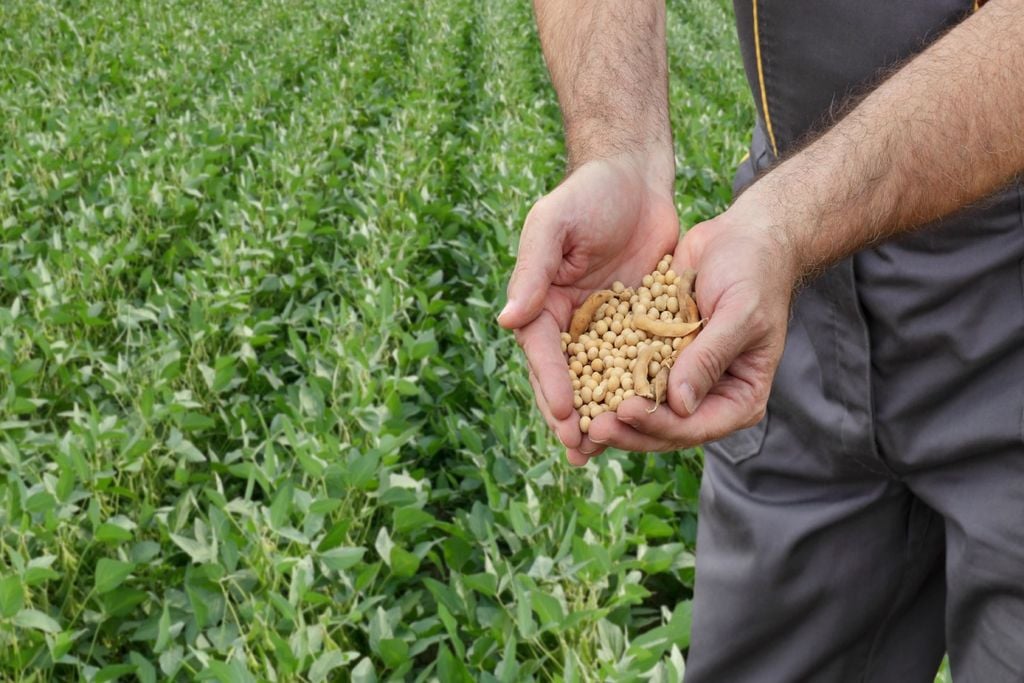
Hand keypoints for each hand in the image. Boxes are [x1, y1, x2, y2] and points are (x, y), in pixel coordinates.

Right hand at [498, 150, 678, 465]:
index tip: (565, 415)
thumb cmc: (589, 194)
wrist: (636, 177)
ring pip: (599, 379)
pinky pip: (635, 364)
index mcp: (542, 302)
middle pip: (565, 377)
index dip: (551, 385)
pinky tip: (648, 420)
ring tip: (604, 453)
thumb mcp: (554, 226)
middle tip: (581, 451)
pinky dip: (637, 392)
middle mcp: (568, 320)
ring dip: (600, 415)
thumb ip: (533, 271)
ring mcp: (603, 326)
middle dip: (571, 415)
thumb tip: (507, 321)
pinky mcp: (636, 325)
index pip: (542, 352)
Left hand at [586, 190, 798, 451]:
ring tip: (575, 415)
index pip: (696, 426)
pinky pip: (628, 376)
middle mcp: (708, 397)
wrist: (742, 239)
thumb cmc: (754, 274)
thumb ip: (709, 358)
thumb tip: (680, 404)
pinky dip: (604, 381)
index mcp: (739, 398)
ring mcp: (680, 380)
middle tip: (590, 426)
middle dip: (627, 429)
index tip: (624, 411)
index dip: (659, 424)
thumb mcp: (739, 313)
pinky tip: (574, 382)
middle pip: (664, 428)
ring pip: (642, 409)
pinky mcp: (656, 358)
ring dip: (610, 412)